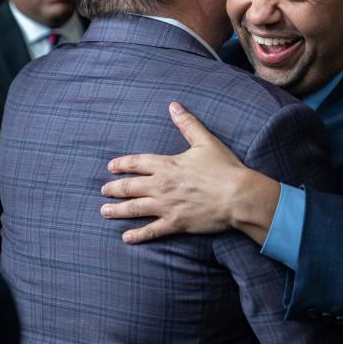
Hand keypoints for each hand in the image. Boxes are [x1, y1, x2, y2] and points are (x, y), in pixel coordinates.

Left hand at [100, 102, 279, 243]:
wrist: (239, 196)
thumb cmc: (225, 168)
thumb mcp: (205, 141)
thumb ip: (187, 124)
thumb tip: (174, 106)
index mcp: (167, 164)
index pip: (136, 163)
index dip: (121, 164)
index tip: (111, 167)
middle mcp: (162, 185)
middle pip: (130, 186)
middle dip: (113, 188)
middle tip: (103, 190)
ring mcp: (166, 206)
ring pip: (134, 209)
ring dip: (117, 210)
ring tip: (104, 211)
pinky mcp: (175, 223)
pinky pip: (151, 231)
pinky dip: (137, 235)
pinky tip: (125, 237)